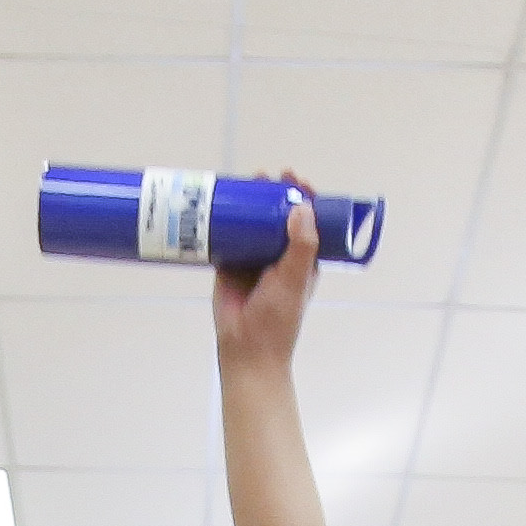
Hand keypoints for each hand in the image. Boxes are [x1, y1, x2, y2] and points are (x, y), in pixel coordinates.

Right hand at [211, 177, 323, 372]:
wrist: (245, 348)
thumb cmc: (278, 319)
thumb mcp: (295, 279)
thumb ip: (302, 246)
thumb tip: (301, 207)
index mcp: (302, 260)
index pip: (306, 222)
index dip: (303, 200)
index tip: (296, 181)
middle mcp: (278, 256)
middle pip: (276, 217)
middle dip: (272, 195)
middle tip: (265, 177)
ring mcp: (252, 259)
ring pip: (251, 224)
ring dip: (248, 203)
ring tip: (244, 182)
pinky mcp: (229, 264)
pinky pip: (227, 236)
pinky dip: (224, 220)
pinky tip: (219, 202)